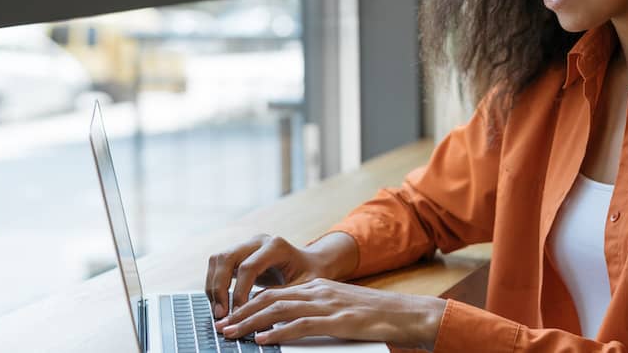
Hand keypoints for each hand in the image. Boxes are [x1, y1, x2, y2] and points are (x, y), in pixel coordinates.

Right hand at [204, 233, 356, 318]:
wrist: (312, 264)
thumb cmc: (311, 276)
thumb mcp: (303, 288)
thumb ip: (281, 297)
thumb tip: (257, 315)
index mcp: (276, 246)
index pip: (248, 267)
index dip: (239, 292)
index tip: (238, 313)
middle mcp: (258, 241)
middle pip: (226, 258)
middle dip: (219, 288)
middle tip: (221, 314)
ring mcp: (246, 245)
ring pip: (217, 260)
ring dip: (213, 286)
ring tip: (219, 311)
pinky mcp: (239, 253)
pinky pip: (218, 265)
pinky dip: (214, 285)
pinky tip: (220, 303)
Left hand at [215, 278, 447, 348]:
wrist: (405, 314)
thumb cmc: (374, 316)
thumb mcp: (338, 309)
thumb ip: (314, 314)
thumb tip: (285, 327)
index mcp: (317, 287)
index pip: (274, 293)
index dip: (249, 305)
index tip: (231, 318)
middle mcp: (318, 291)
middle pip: (270, 299)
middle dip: (242, 313)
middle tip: (222, 327)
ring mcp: (327, 304)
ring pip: (279, 310)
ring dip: (252, 323)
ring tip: (234, 334)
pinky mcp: (337, 320)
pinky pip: (302, 326)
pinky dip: (280, 333)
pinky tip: (265, 341)